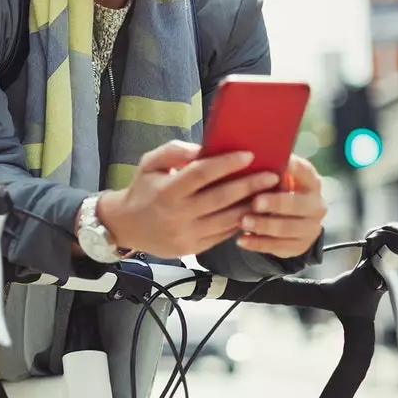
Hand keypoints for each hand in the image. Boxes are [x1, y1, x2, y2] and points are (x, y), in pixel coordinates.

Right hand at [95, 140, 279, 258]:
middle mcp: (177, 214)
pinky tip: (252, 211)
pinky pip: (223, 235)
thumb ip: (173, 152)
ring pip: (227, 220)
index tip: (249, 155)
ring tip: (269, 194)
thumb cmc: (142, 189)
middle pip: (221, 198)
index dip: (227, 164)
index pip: (202, 174)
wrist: (126, 226)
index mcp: (166, 191)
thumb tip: (202, 149)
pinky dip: (239, 222)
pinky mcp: (193, 248)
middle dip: (250, 185)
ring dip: (251, 206)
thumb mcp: (148, 164)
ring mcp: (186, 234)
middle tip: (271, 175)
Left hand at [236, 155, 326, 257]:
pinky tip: (241, 240)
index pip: (306, 172)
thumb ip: (265, 168)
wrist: (289, 222)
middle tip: (256, 202)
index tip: (280, 164)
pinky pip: (278, 247)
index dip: (294, 168)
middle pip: (298, 204)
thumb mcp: (274, 179)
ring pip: (287, 228)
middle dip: (277, 203)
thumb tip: (239, 152)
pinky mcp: (299, 246)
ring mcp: (310, 227)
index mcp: (310, 182)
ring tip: (243, 221)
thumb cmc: (273, 191)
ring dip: (264, 225)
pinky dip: (258, 244)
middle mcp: (316, 205)